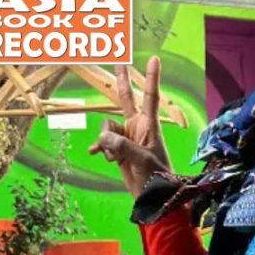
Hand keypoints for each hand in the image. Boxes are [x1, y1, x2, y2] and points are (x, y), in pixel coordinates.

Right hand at [88, 56, 171, 197]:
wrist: (152, 195)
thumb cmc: (156, 176)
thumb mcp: (141, 160)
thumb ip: (123, 146)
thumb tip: (103, 136)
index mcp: (149, 125)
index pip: (150, 97)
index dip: (151, 78)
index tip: (154, 59)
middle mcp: (137, 126)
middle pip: (125, 99)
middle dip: (121, 81)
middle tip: (119, 59)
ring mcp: (126, 136)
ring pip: (106, 127)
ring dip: (107, 142)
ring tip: (117, 158)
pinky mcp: (118, 147)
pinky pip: (102, 140)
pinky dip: (100, 147)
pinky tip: (98, 155)